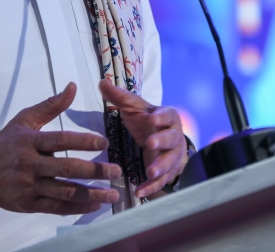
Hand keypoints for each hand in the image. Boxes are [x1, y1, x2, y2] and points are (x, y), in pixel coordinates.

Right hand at [0, 82, 120, 213]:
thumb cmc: (5, 143)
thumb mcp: (24, 119)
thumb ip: (51, 105)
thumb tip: (72, 87)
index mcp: (31, 142)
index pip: (60, 140)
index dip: (83, 141)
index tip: (105, 143)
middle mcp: (31, 165)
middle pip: (66, 168)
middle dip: (94, 170)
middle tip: (117, 170)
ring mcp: (30, 187)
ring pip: (64, 191)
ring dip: (91, 194)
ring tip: (112, 194)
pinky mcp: (29, 204)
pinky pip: (56, 208)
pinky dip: (76, 208)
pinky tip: (94, 205)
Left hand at [99, 80, 186, 197]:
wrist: (162, 140)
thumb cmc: (147, 121)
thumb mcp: (134, 108)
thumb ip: (120, 97)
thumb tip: (102, 81)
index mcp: (167, 118)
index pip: (167, 115)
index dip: (161, 117)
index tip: (152, 118)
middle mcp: (173, 136)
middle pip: (171, 138)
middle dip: (162, 141)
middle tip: (151, 143)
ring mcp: (172, 155)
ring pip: (170, 161)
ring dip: (161, 167)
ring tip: (150, 172)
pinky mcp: (167, 172)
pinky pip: (161, 181)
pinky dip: (151, 187)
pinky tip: (139, 192)